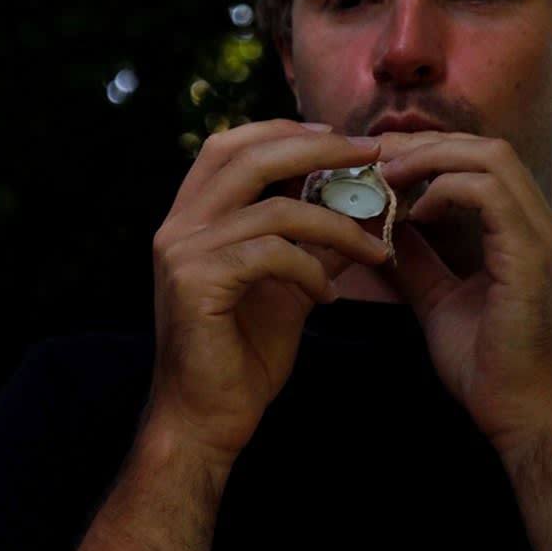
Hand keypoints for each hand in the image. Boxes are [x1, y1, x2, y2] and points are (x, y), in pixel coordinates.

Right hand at [148, 119, 393, 464]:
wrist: (205, 418)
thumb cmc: (239, 356)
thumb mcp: (286, 287)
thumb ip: (311, 246)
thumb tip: (361, 211)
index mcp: (190, 219)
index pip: (229, 147)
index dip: (284, 132)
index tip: (340, 138)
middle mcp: (177, 226)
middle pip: (246, 156)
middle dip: (316, 149)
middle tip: (371, 153)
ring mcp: (181, 252)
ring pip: (272, 208)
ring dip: (336, 224)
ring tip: (374, 249)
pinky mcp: (195, 282)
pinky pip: (271, 253)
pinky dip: (311, 269)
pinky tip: (329, 297)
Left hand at [375, 132, 551, 450]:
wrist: (522, 412)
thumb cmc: (486, 364)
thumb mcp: (438, 298)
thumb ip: (417, 260)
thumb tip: (383, 227)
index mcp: (523, 230)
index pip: (479, 161)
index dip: (426, 152)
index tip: (374, 165)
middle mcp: (541, 223)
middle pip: (483, 146)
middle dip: (421, 145)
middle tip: (370, 160)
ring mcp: (543, 236)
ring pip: (488, 157)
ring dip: (427, 160)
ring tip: (384, 179)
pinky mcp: (532, 255)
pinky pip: (487, 193)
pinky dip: (442, 191)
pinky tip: (410, 213)